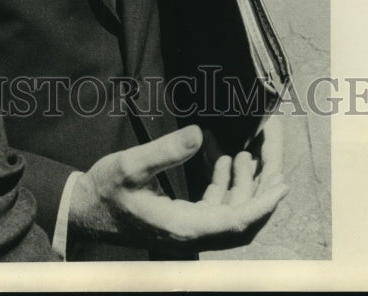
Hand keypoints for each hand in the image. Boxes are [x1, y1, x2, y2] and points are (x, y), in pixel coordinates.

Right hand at [68, 124, 286, 253]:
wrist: (84, 211)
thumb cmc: (105, 190)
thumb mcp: (131, 165)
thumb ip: (166, 151)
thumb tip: (200, 134)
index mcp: (184, 226)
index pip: (237, 220)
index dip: (263, 202)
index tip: (282, 183)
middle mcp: (192, 232)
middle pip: (242, 217)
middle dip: (262, 188)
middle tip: (273, 156)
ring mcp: (189, 227)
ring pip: (232, 211)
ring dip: (245, 184)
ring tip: (249, 151)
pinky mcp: (183, 219)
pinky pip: (216, 206)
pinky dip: (226, 185)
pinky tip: (225, 161)